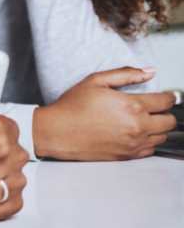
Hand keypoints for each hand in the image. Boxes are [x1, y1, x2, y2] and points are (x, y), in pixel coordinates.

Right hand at [33, 67, 177, 160]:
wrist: (58, 131)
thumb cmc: (73, 106)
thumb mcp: (96, 81)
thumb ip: (126, 74)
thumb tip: (149, 71)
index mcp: (131, 105)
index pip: (165, 102)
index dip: (170, 96)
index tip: (169, 95)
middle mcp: (137, 126)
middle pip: (170, 121)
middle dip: (166, 112)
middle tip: (156, 108)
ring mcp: (134, 143)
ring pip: (163, 137)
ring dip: (158, 127)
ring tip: (145, 120)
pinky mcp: (128, 156)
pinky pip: (151, 149)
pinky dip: (149, 141)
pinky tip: (136, 133)